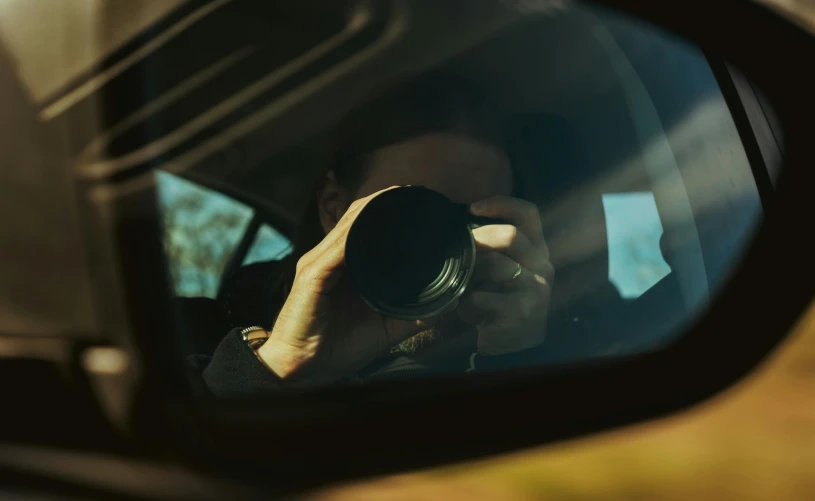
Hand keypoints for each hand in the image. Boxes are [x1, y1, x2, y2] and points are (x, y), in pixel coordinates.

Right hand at [257, 187, 443, 381]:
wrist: (302, 371)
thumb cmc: (338, 347)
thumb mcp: (385, 326)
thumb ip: (414, 313)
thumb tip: (449, 302)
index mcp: (345, 266)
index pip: (366, 227)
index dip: (389, 211)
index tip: (419, 200)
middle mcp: (329, 259)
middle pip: (356, 218)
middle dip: (384, 202)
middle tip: (414, 191)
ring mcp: (318, 264)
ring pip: (347, 226)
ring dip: (371, 208)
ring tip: (397, 194)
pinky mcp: (311, 276)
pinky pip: (335, 249)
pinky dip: (353, 233)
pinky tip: (369, 222)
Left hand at [457, 196, 553, 355]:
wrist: (515, 344)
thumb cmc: (501, 299)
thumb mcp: (500, 268)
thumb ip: (491, 248)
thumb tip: (457, 227)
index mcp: (537, 249)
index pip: (528, 213)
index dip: (501, 204)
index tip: (472, 208)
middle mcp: (542, 265)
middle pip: (511, 235)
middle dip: (480, 238)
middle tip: (462, 249)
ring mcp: (535, 288)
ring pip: (495, 265)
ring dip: (470, 275)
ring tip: (464, 288)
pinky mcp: (521, 311)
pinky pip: (481, 297)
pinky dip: (467, 304)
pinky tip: (468, 311)